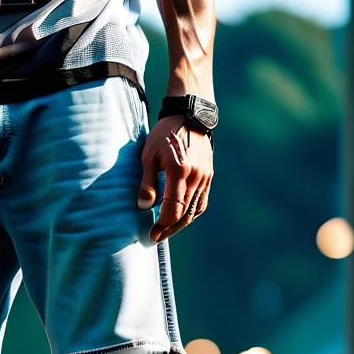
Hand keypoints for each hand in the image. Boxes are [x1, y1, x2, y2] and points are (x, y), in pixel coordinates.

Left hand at [138, 118, 212, 242]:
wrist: (190, 115)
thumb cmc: (164, 134)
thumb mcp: (149, 156)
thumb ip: (147, 183)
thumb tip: (144, 207)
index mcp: (180, 171)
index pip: (174, 209)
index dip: (162, 224)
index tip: (151, 233)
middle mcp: (196, 177)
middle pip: (185, 214)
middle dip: (169, 229)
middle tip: (155, 237)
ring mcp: (205, 177)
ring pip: (195, 211)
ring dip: (180, 224)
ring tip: (165, 231)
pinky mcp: (208, 176)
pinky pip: (201, 202)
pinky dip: (191, 213)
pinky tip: (180, 219)